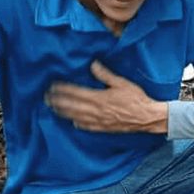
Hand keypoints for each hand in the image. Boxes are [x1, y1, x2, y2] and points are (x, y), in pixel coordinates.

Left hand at [46, 62, 167, 133]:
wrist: (147, 117)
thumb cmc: (136, 99)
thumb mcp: (122, 83)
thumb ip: (106, 75)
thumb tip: (93, 64)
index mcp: (99, 98)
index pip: (76, 93)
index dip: (63, 89)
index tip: (52, 86)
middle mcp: (96, 111)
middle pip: (72, 106)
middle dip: (58, 102)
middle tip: (46, 98)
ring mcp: (99, 121)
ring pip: (76, 117)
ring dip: (64, 113)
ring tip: (53, 109)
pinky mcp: (105, 128)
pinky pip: (88, 127)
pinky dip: (78, 124)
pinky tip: (72, 122)